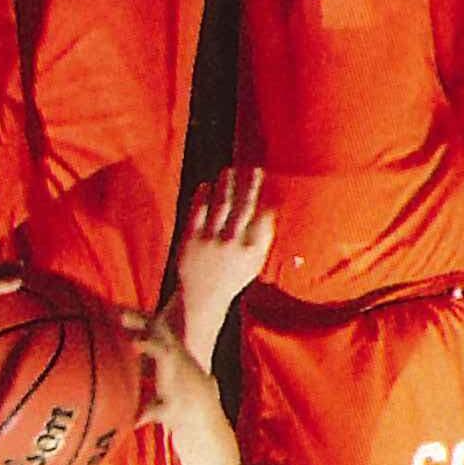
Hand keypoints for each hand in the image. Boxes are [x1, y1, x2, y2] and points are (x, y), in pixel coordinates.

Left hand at [175, 168, 275, 341]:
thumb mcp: (254, 262)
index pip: (262, 215)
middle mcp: (233, 244)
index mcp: (252, 250)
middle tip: (253, 167)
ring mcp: (210, 240)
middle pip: (244, 206)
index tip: (265, 176)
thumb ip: (264, 236)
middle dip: (249, 184)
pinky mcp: (190, 239)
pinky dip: (203, 196)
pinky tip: (207, 185)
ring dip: (226, 184)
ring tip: (229, 170)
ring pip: (221, 204)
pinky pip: (198, 211)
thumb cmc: (232, 275)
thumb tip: (273, 206)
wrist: (203, 297)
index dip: (264, 195)